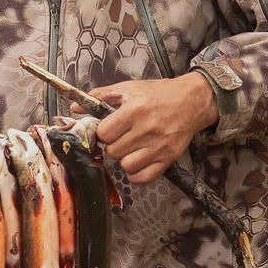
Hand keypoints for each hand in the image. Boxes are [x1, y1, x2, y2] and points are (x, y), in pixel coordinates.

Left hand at [87, 74, 218, 185]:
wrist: (192, 100)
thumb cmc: (158, 94)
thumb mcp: (128, 88)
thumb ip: (100, 96)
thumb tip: (75, 109)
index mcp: (135, 110)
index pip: (104, 133)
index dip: (103, 132)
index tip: (109, 129)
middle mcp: (147, 129)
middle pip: (113, 151)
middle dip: (113, 145)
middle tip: (122, 137)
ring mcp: (159, 146)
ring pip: (126, 166)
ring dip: (125, 159)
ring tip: (131, 147)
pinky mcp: (168, 159)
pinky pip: (143, 178)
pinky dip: (136, 173)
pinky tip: (138, 161)